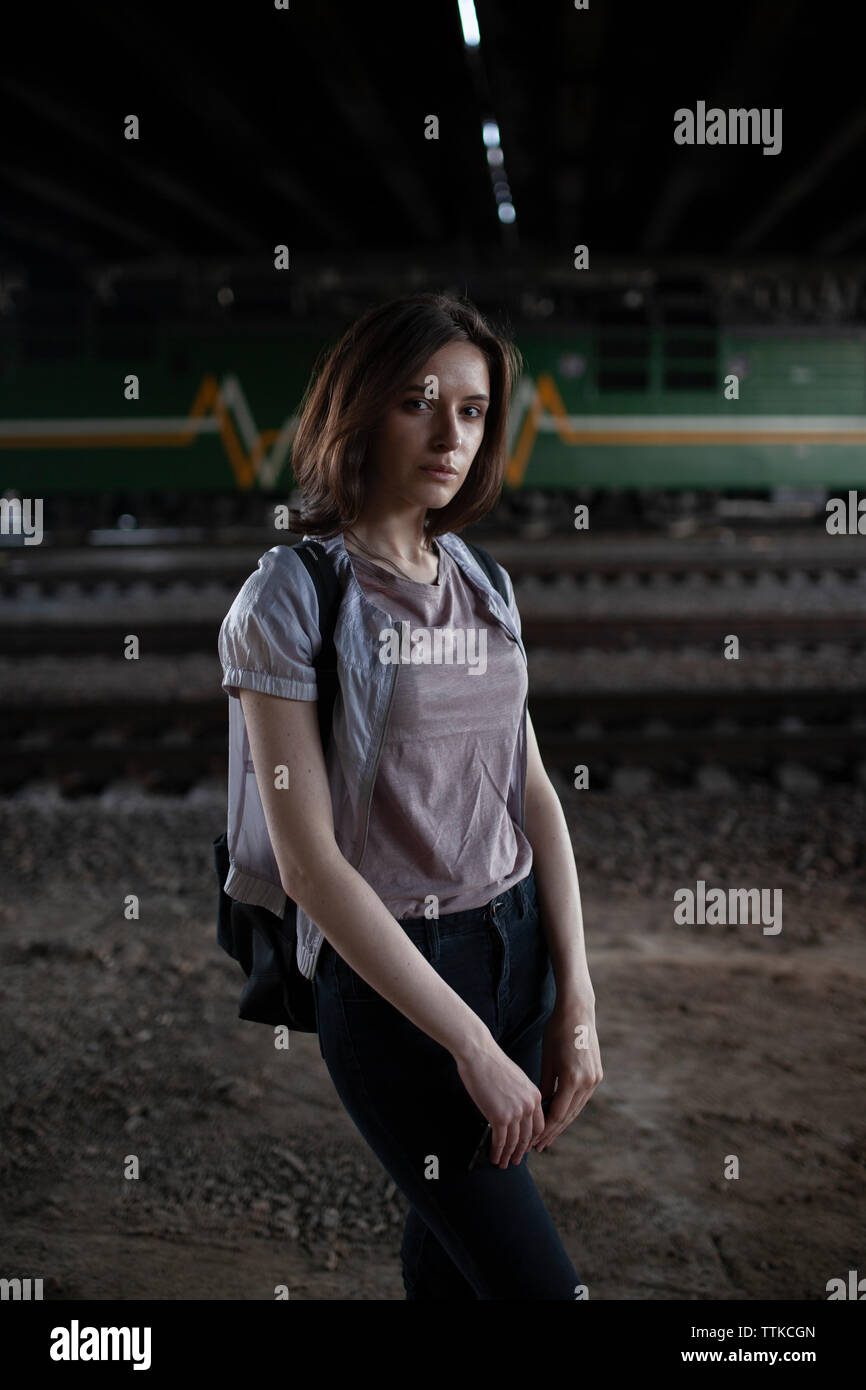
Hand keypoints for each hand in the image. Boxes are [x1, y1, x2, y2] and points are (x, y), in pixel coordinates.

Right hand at [455, 1033, 545, 1169]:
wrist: (479, 1055)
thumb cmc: (493, 1064)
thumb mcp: (516, 1080)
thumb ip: (521, 1097)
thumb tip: (516, 1114)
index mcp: (535, 1095)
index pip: (539, 1126)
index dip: (532, 1140)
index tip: (526, 1147)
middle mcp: (529, 1106)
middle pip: (528, 1137)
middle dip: (521, 1152)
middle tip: (515, 1160)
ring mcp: (515, 1112)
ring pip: (514, 1142)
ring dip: (508, 1155)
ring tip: (503, 1163)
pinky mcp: (499, 1117)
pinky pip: (500, 1140)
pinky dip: (497, 1151)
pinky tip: (494, 1156)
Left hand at [532, 997, 601, 1151]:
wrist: (578, 1012)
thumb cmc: (557, 1031)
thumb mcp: (546, 1058)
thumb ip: (545, 1084)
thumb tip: (542, 1106)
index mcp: (572, 1079)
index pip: (558, 1113)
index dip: (546, 1129)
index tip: (534, 1140)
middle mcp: (587, 1082)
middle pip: (569, 1115)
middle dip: (554, 1131)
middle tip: (539, 1145)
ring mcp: (595, 1079)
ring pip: (577, 1108)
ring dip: (563, 1122)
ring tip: (548, 1135)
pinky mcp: (597, 1074)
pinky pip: (582, 1097)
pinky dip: (571, 1108)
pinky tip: (561, 1115)